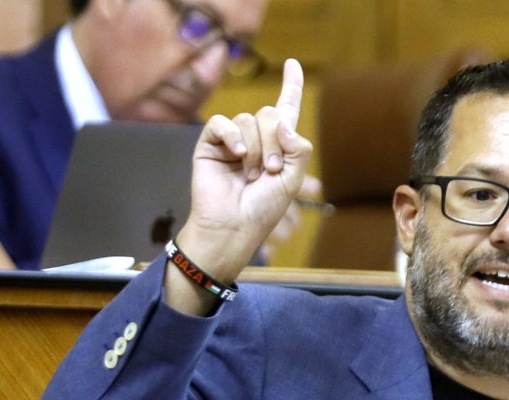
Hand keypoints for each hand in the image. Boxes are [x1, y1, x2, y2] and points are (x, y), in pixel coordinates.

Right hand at [165, 59, 311, 309]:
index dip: (290, 86)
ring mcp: (232, 140)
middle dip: (275, 143)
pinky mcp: (210, 144)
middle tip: (270, 173)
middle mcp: (255, 139)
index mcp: (277, 146)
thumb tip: (283, 121)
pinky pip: (223, 124)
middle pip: (269, 114)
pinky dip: (232, 136)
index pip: (285, 109)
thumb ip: (298, 149)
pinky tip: (237, 155)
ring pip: (249, 120)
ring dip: (256, 149)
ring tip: (251, 176)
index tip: (293, 64)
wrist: (234, 227)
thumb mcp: (292, 180)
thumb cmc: (263, 209)